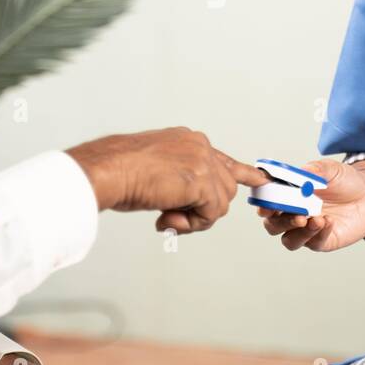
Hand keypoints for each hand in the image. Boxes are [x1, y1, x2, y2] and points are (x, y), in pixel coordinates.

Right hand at [66, 127, 268, 232]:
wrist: (107, 170)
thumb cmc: (118, 171)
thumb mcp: (154, 168)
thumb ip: (177, 179)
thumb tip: (185, 202)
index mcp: (188, 140)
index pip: (222, 159)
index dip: (240, 173)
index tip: (258, 178)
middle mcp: (199, 145)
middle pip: (224, 187)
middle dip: (203, 209)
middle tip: (171, 216)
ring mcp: (202, 161)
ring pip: (221, 203)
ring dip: (196, 219)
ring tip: (166, 217)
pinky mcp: (201, 181)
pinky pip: (211, 214)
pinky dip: (191, 225)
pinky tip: (166, 218)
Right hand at [257, 158, 364, 251]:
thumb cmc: (345, 181)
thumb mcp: (331, 169)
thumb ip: (316, 169)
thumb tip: (302, 172)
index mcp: (288, 196)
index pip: (267, 204)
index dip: (263, 205)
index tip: (266, 205)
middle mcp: (293, 215)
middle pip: (273, 226)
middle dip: (279, 221)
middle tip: (296, 214)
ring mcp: (306, 230)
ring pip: (289, 240)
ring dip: (297, 232)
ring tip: (314, 219)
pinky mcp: (322, 241)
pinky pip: (314, 243)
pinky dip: (319, 233)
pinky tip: (328, 223)